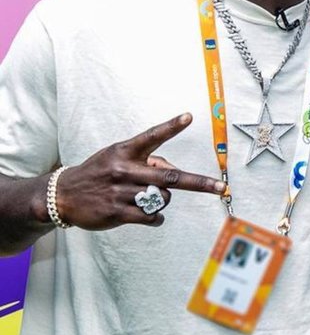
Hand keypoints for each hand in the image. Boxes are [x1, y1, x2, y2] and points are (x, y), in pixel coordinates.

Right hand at [53, 114, 226, 228]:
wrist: (64, 195)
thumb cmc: (99, 173)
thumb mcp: (117, 158)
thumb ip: (146, 160)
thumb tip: (173, 171)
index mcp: (125, 151)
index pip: (152, 136)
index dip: (171, 126)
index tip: (188, 117)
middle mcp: (125, 169)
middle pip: (171, 176)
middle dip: (199, 183)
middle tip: (221, 187)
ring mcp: (121, 192)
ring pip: (163, 198)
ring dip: (162, 200)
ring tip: (145, 197)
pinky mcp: (118, 212)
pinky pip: (152, 216)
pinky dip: (156, 217)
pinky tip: (148, 214)